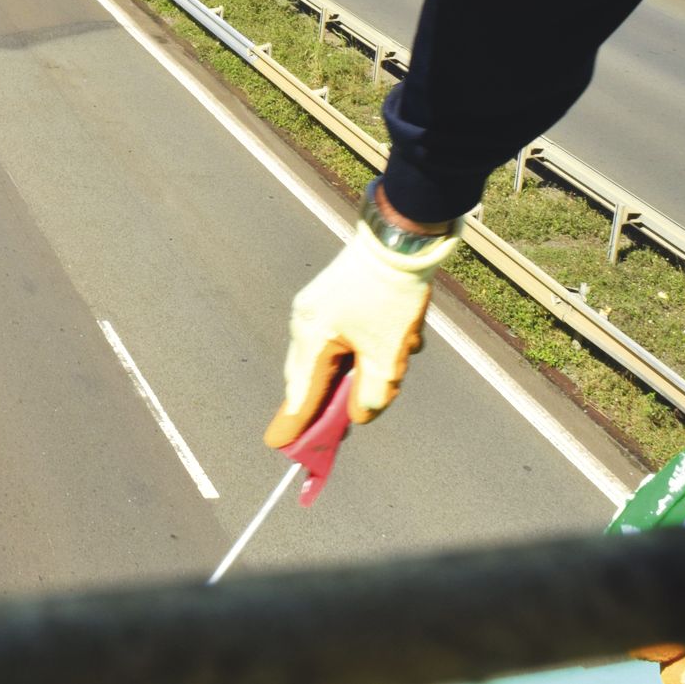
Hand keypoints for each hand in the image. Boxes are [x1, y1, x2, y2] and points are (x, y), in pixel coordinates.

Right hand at [264, 187, 457, 445]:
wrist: (401, 237)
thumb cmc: (391, 295)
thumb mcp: (388, 354)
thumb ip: (372, 393)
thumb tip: (358, 416)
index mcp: (312, 336)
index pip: (300, 392)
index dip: (295, 423)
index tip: (282, 446)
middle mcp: (306, 321)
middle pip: (311, 376)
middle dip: (327, 403)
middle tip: (335, 433)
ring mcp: (317, 307)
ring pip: (331, 356)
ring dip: (358, 371)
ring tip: (391, 370)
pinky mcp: (333, 298)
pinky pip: (343, 336)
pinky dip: (365, 348)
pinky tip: (401, 341)